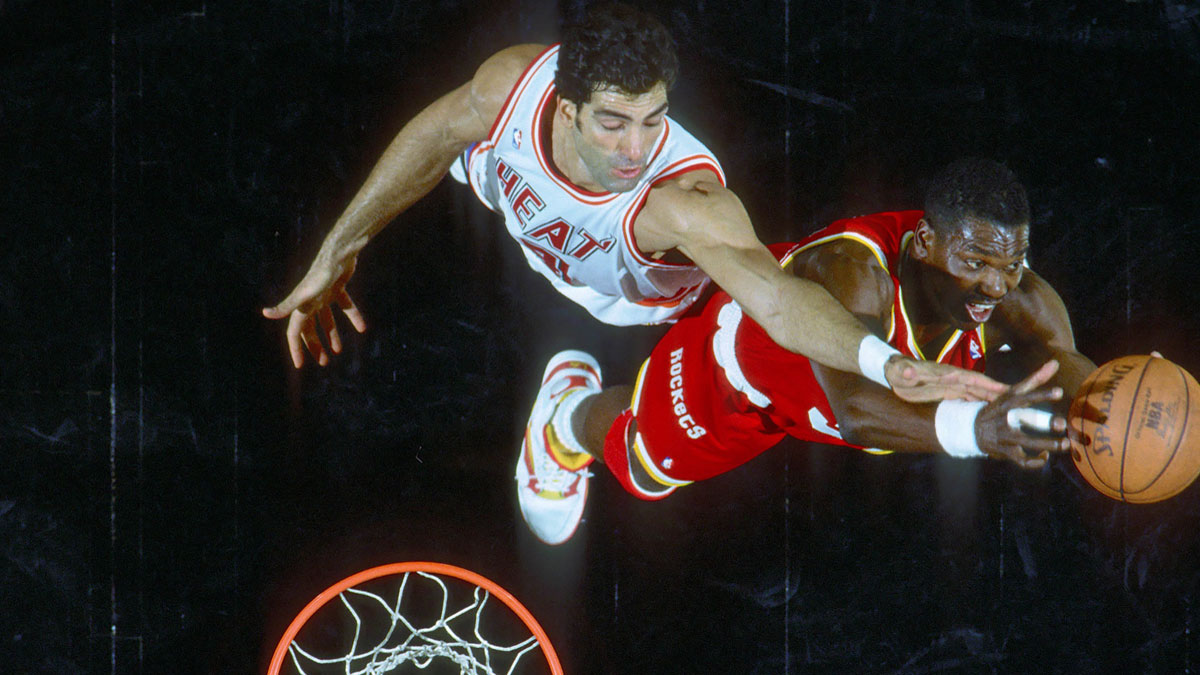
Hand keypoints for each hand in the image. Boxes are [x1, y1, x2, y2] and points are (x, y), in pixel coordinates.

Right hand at [262, 255, 366, 367]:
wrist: (340, 253)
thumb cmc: (321, 274)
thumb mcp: (305, 294)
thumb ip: (288, 306)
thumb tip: (265, 313)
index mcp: (301, 306)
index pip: (295, 332)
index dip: (296, 349)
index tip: (300, 366)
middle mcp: (310, 301)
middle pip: (310, 328)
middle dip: (315, 345)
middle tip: (323, 362)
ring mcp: (324, 294)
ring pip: (326, 319)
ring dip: (331, 335)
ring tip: (338, 351)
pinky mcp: (337, 287)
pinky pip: (345, 305)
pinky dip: (353, 316)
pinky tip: (362, 328)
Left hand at [884, 356, 1008, 402]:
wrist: (894, 371)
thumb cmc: (897, 371)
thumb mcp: (899, 372)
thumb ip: (905, 372)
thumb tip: (908, 371)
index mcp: (946, 374)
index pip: (971, 379)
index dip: (988, 385)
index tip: (1005, 390)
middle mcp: (954, 378)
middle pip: (982, 386)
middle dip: (1000, 393)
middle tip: (1022, 401)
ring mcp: (953, 385)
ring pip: (979, 393)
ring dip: (994, 400)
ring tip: (1013, 410)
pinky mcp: (949, 391)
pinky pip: (970, 398)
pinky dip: (982, 404)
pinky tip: (991, 413)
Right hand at [975, 360, 1069, 468]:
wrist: (971, 429)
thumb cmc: (999, 408)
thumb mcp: (1011, 393)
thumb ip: (1034, 379)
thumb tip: (1055, 363)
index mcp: (1007, 403)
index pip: (1024, 397)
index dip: (1040, 394)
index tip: (1059, 392)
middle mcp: (1005, 419)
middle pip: (1025, 420)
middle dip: (1044, 422)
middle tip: (1062, 424)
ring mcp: (1004, 436)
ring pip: (1027, 443)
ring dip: (1047, 445)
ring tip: (1065, 444)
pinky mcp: (1005, 452)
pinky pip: (1022, 460)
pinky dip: (1036, 461)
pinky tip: (1045, 456)